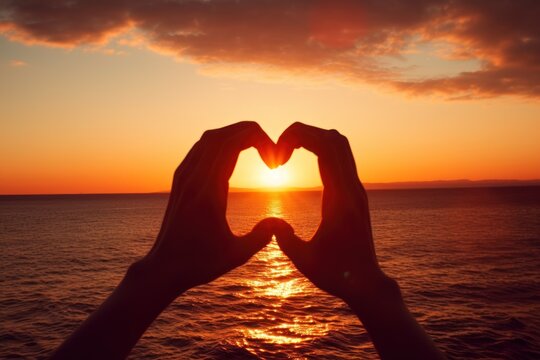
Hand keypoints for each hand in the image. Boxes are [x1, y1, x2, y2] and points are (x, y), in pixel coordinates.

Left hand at [135, 121, 280, 295]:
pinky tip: (233, 155)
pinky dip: (220, 143)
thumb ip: (262, 236)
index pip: (232, 144)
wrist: (163, 267)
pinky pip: (200, 148)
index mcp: (208, 192)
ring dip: (235, 135)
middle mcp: (193, 179)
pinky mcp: (179, 180)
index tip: (275, 160)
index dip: (260, 141)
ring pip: (209, 138)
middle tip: (271, 150)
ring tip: (257, 147)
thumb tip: (280, 222)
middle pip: (222, 135)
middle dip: (251, 132)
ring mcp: (184, 177)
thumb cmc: (199, 264)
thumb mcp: (237, 255)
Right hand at [273, 122, 397, 310]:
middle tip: (279, 147)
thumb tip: (273, 222)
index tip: (276, 153)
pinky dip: (321, 149)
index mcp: (341, 199)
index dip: (297, 138)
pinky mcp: (355, 193)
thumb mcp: (304, 260)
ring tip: (289, 149)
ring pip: (340, 145)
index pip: (325, 148)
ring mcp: (356, 189)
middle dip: (304, 132)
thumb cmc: (335, 274)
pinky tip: (302, 160)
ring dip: (314, 138)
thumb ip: (285, 239)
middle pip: (334, 138)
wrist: (366, 283)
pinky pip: (341, 158)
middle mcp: (352, 189)